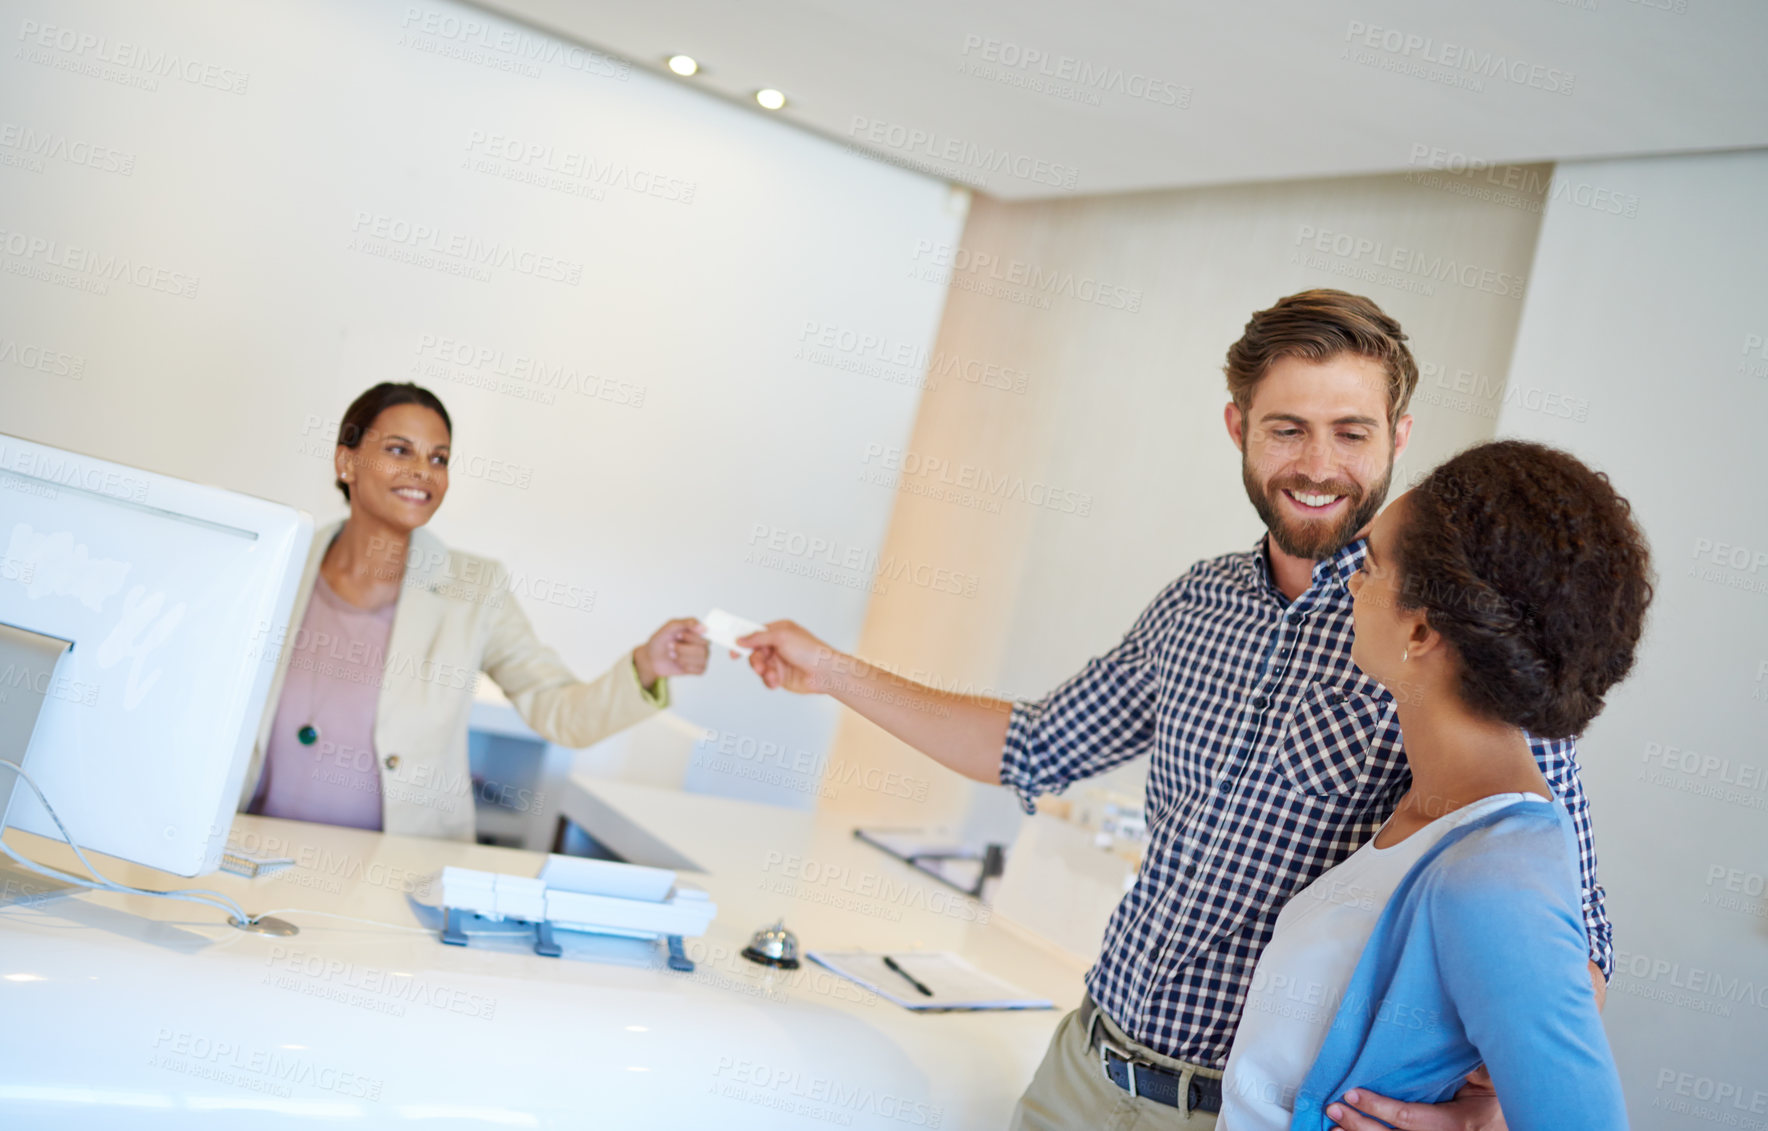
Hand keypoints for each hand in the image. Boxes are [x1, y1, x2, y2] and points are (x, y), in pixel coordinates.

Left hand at [633, 617, 708, 688]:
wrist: (652, 657)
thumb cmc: (661, 641)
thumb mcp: (670, 627)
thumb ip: (687, 623)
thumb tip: (704, 628)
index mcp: (697, 631)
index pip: (703, 634)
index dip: (689, 637)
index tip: (677, 635)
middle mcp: (702, 643)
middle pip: (702, 649)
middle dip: (682, 649)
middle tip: (671, 646)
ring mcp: (702, 656)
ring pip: (701, 659)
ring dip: (682, 658)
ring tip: (673, 655)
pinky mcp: (699, 668)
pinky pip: (699, 670)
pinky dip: (686, 667)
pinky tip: (679, 663)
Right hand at [739, 620, 840, 694]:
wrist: (825, 673)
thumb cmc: (809, 650)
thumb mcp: (781, 637)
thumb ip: (758, 637)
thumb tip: (740, 639)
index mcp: (779, 631)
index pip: (755, 632)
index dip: (742, 639)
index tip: (730, 646)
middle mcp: (778, 645)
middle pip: (754, 651)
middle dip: (754, 660)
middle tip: (759, 666)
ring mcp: (779, 661)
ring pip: (758, 666)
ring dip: (763, 672)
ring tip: (771, 675)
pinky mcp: (781, 676)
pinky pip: (766, 679)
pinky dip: (769, 680)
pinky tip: (776, 681)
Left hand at [1326, 1070, 1503, 1130]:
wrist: (1513, 1121)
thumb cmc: (1499, 1099)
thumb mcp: (1490, 1079)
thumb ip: (1469, 1065)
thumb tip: (1444, 1040)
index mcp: (1459, 1123)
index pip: (1410, 1118)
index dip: (1379, 1108)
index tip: (1353, 1093)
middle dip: (1361, 1126)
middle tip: (1335, 1110)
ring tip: (1335, 1127)